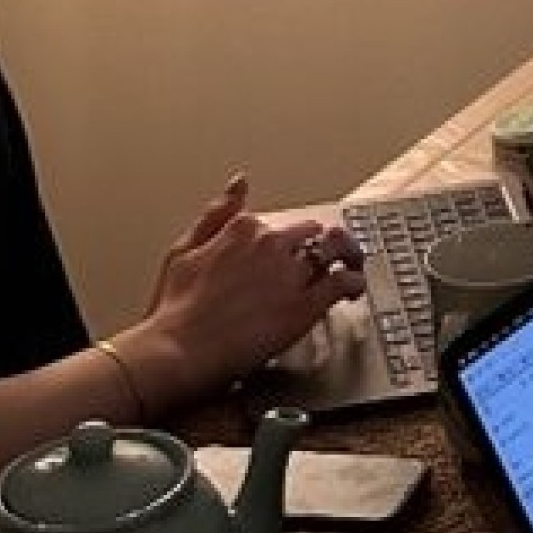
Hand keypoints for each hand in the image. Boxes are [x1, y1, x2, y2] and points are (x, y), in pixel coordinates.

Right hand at [133, 179, 366, 400]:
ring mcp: (291, 274)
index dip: (285, 243)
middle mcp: (272, 245)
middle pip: (312, 234)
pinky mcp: (306, 305)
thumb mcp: (185, 249)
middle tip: (323, 261)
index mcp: (243, 228)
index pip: (280, 224)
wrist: (180, 349)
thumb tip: (239, 183)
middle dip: (319, 246)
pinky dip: (355, 283)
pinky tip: (353, 291)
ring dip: (346, 257)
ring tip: (349, 267)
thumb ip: (216, 214)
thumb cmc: (177, 308)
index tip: (284, 257)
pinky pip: (344, 283)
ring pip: (334, 252)